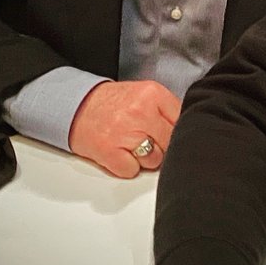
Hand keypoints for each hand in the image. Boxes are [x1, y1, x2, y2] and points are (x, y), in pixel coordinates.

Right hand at [67, 79, 181, 176]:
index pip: (181, 119)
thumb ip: (166, 109)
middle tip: (148, 140)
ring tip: (132, 145)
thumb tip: (187, 128)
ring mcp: (125, 133)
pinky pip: (132, 171)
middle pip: (170, 142)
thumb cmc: (113, 103)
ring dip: (146, 158)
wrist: (78, 106)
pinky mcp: (109, 152)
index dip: (176, 130)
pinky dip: (127, 167)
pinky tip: (121, 153)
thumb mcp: (144, 94)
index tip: (168, 132)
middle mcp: (141, 112)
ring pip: (154, 160)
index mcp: (153, 93)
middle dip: (162, 145)